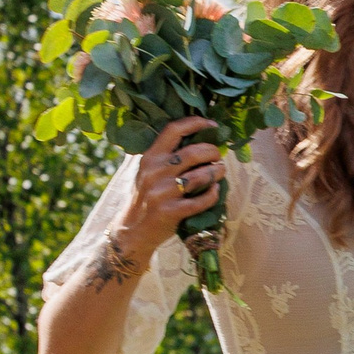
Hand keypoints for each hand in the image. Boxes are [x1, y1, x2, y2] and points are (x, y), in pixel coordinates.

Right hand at [123, 119, 221, 262]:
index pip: (173, 130)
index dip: (196, 123)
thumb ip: (166, 157)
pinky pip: (202, 200)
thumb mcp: (148, 172)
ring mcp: (163, 192)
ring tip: (220, 172)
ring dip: (217, 172)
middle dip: (212, 152)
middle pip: (194, 152)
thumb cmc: (147, 197)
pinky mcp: (172, 211)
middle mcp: (155, 172)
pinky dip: (213, 194)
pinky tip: (214, 191)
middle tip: (218, 156)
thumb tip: (198, 139)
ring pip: (201, 176)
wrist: (133, 230)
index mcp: (150, 157)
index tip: (212, 125)